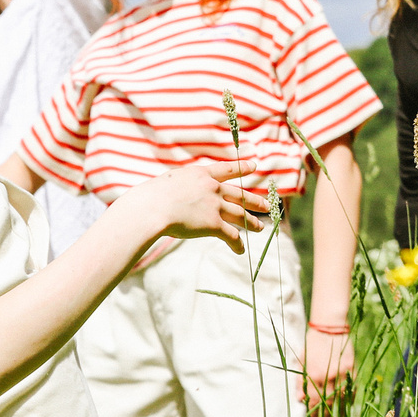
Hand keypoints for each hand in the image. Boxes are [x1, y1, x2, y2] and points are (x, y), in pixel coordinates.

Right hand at [133, 163, 266, 253]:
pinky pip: (231, 235)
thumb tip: (176, 196)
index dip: (242, 168)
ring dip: (252, 223)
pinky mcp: (213, 225)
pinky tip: (241, 250)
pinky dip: (237, 244)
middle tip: (267, 205)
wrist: (152, 208)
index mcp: (201, 174)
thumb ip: (180, 188)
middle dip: (255, 201)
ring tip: (261, 228)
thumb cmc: (151, 197)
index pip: (226, 170)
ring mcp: (215, 206)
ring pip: (241, 215)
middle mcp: (212, 188)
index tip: (254, 166)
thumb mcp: (168, 183)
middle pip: (240, 195)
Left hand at [303, 323, 354, 416]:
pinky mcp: (352, 369)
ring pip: (341, 398)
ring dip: (338, 412)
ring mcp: (341, 373)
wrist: (330, 327)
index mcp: (312, 375)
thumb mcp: (301, 361)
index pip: (312, 400)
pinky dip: (348, 399)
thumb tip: (299, 399)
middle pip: (327, 403)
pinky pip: (351, 389)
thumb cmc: (312, 344)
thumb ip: (300, 381)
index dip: (313, 413)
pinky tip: (346, 407)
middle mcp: (327, 376)